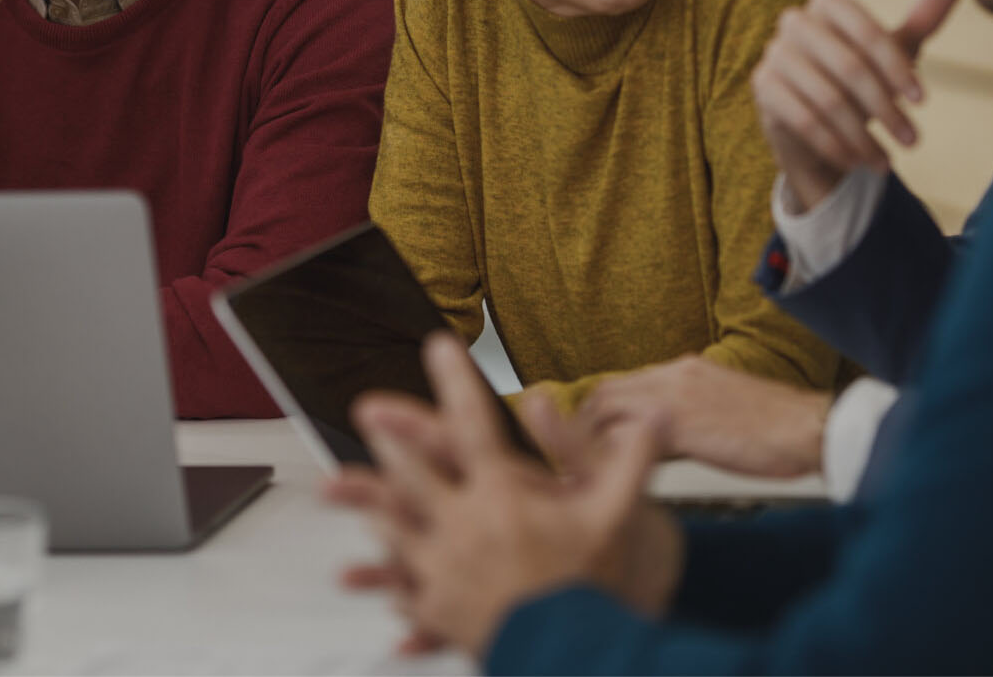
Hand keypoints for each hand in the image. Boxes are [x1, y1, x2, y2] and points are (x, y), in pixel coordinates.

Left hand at [335, 335, 669, 659]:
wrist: (573, 654)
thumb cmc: (596, 585)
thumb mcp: (618, 515)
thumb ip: (628, 460)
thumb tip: (653, 417)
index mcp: (502, 495)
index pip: (471, 423)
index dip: (454, 382)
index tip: (438, 347)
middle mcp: (463, 525)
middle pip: (412, 471)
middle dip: (391, 436)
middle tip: (369, 410)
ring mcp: (443, 568)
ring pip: (393, 527)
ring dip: (367, 504)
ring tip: (338, 486)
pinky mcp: (439, 610)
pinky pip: (404, 590)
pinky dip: (385, 581)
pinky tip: (361, 578)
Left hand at [584, 357, 831, 478]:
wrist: (812, 427)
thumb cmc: (780, 429)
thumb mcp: (726, 409)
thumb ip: (692, 415)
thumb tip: (666, 439)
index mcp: (686, 370)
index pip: (625, 384)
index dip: (603, 413)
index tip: (594, 438)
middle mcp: (674, 376)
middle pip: (605, 393)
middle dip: (585, 425)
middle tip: (574, 458)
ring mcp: (674, 397)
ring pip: (607, 410)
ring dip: (589, 441)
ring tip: (582, 473)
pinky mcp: (679, 425)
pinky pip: (625, 437)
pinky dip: (608, 458)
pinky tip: (605, 480)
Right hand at [751, 0, 965, 210]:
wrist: (809, 123)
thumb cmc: (854, 82)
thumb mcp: (890, 52)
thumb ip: (921, 20)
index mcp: (826, 3)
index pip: (868, 32)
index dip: (898, 68)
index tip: (923, 102)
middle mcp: (794, 22)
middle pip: (849, 67)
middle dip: (886, 109)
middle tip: (912, 141)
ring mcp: (773, 55)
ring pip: (828, 100)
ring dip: (863, 136)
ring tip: (887, 159)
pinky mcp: (762, 90)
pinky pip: (805, 121)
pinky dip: (836, 146)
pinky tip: (857, 162)